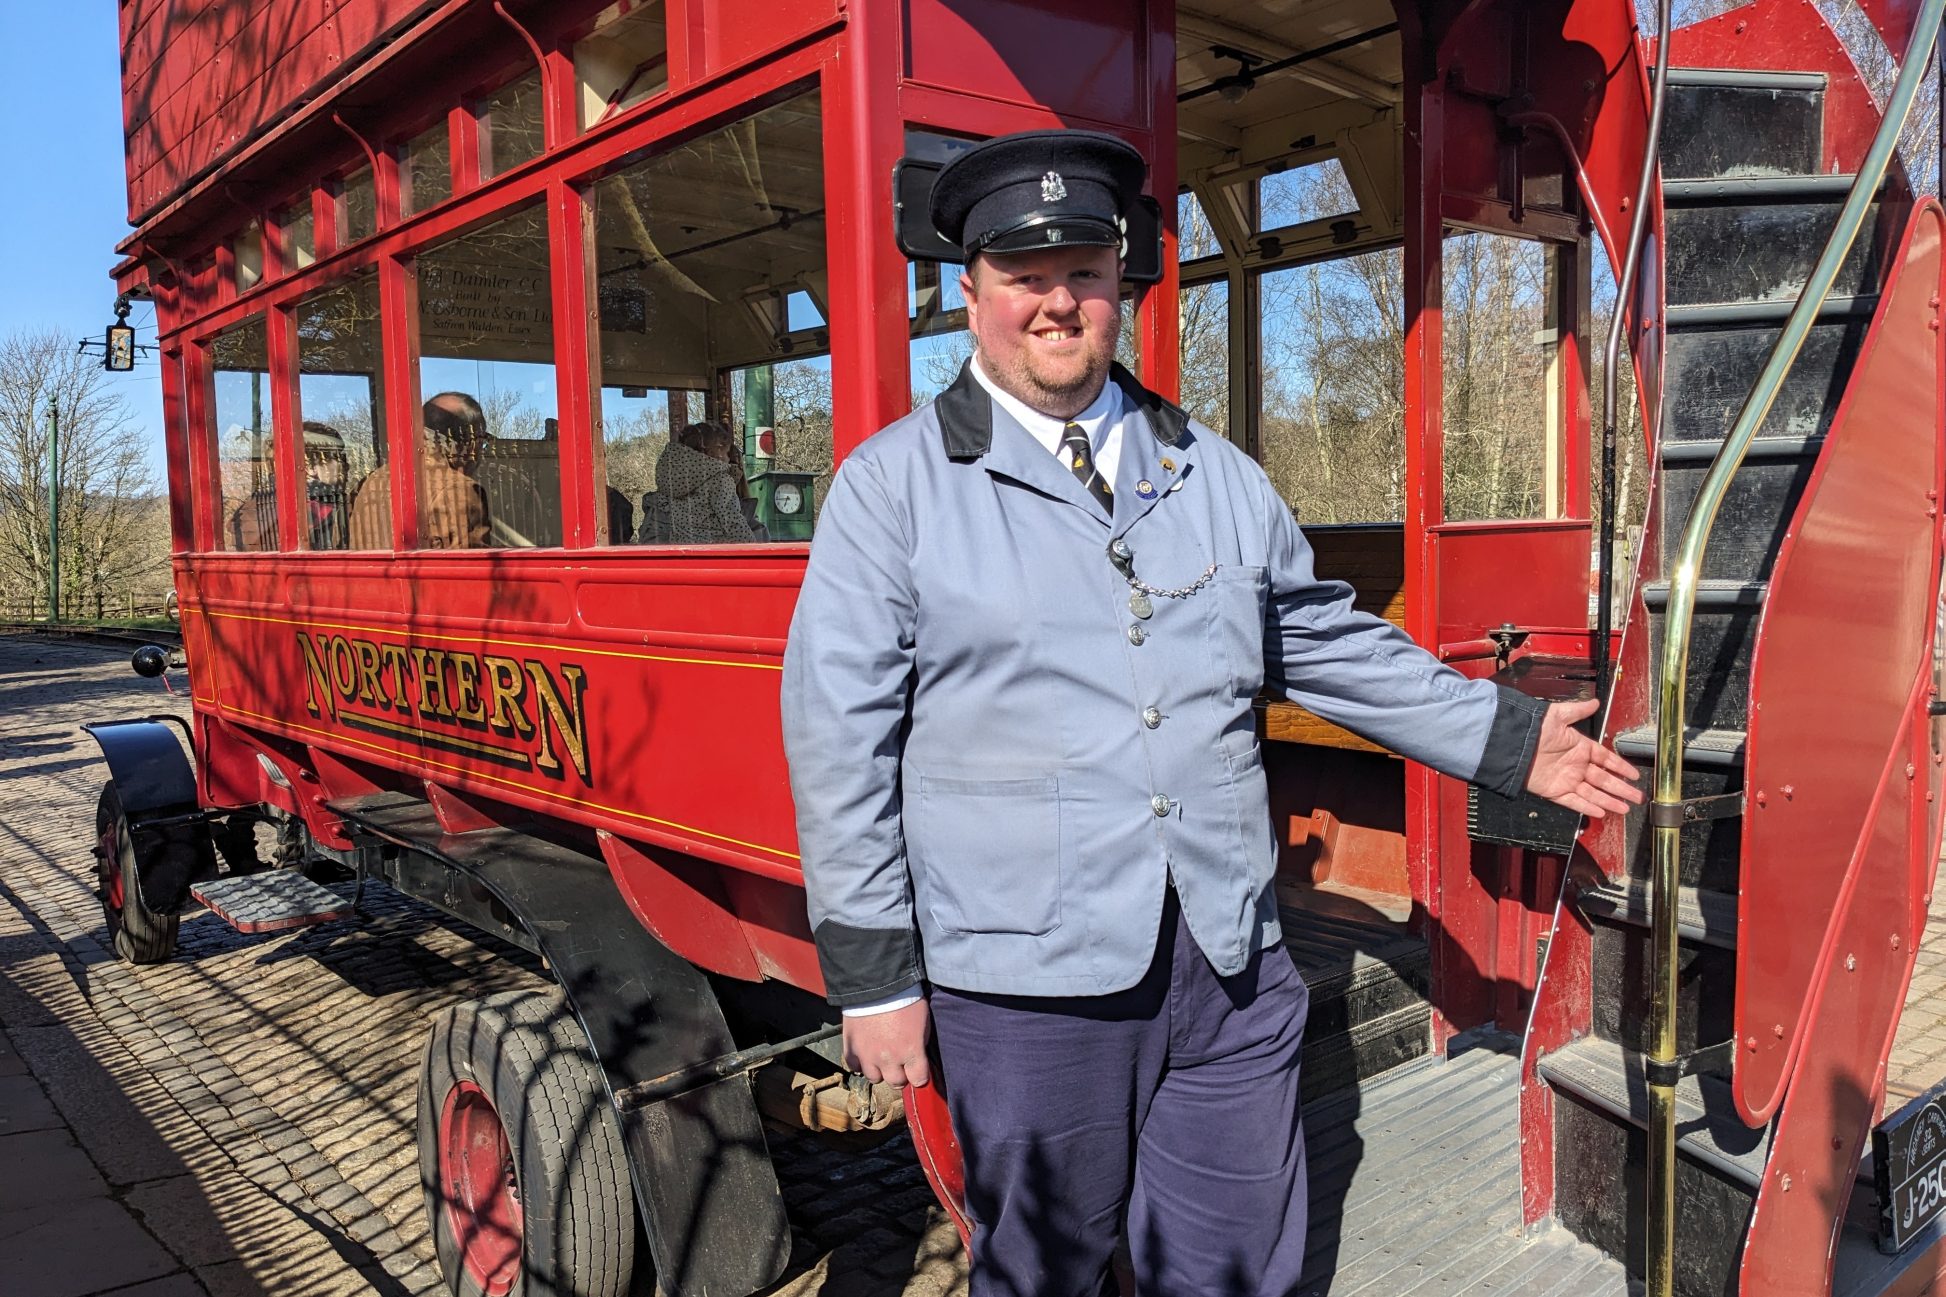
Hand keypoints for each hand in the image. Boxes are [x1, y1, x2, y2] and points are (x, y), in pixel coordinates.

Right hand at [842, 998, 932, 1087]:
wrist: (875, 982)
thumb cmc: (904, 997)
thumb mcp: (923, 1021)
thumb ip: (920, 1044)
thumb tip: (918, 1056)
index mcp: (911, 1051)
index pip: (919, 1080)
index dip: (920, 1076)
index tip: (918, 1070)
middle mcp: (889, 1059)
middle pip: (896, 1083)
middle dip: (900, 1074)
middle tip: (900, 1061)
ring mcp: (868, 1055)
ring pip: (875, 1078)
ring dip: (879, 1069)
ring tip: (881, 1056)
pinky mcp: (851, 1048)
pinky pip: (854, 1066)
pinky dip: (860, 1061)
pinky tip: (866, 1051)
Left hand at [1524, 698, 1644, 817]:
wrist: (1513, 743)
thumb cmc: (1534, 726)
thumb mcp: (1559, 715)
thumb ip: (1579, 710)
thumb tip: (1595, 702)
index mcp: (1580, 747)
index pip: (1606, 759)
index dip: (1620, 767)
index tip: (1634, 775)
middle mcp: (1575, 764)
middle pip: (1604, 779)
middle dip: (1621, 789)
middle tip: (1637, 797)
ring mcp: (1566, 779)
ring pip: (1593, 793)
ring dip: (1609, 801)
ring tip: (1625, 808)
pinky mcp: (1555, 791)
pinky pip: (1574, 801)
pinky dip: (1588, 807)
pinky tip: (1602, 812)